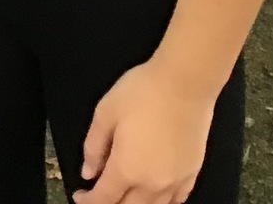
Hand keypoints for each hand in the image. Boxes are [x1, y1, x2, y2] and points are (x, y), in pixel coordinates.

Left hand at [72, 60, 219, 203]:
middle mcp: (152, 184)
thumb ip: (93, 146)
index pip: (103, 200)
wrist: (186, 82)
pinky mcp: (192, 173)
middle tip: (100, 194)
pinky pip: (176, 200)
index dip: (87, 202)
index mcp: (126, 169)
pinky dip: (162, 202)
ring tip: (125, 194)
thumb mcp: (105, 112)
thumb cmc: (143, 92)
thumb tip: (89, 172)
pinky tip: (155, 193)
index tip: (80, 196)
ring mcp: (175, 181)